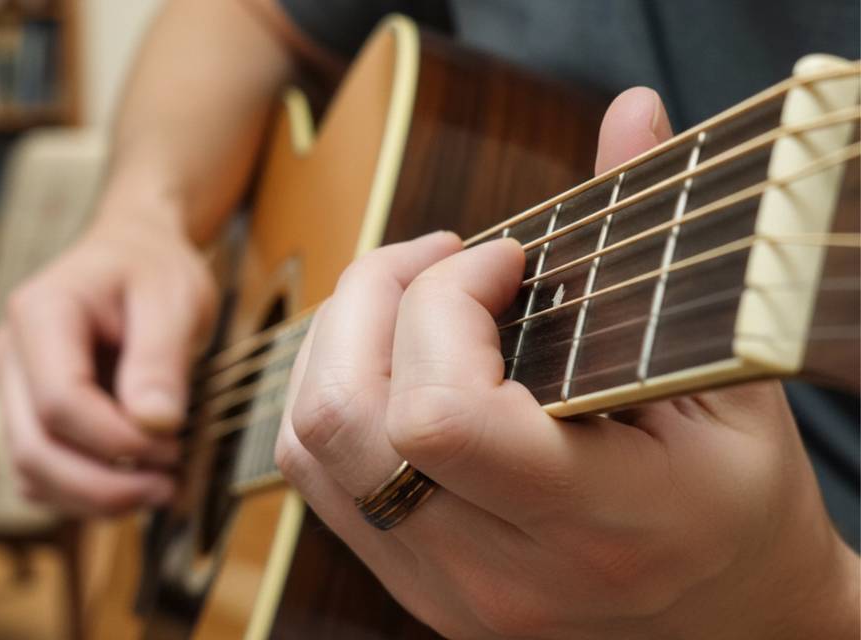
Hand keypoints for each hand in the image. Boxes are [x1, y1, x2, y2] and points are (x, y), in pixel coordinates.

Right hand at [0, 206, 216, 514]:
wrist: (137, 255)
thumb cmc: (155, 271)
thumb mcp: (174, 299)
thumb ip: (162, 359)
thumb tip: (155, 425)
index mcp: (41, 314)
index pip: (60, 401)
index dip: (118, 439)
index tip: (176, 441)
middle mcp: (12, 355)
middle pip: (35, 451)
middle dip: (106, 485)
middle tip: (171, 485)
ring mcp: (14, 390)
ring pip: (33, 474)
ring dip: (96, 498)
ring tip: (162, 488)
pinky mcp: (30, 415)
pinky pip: (43, 476)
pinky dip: (86, 495)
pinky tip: (138, 482)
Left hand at [276, 88, 859, 638]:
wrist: (725, 624)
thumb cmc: (737, 501)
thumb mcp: (728, 381)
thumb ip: (661, 251)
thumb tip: (631, 114)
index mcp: (597, 525)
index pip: (439, 414)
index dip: (447, 306)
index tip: (506, 262)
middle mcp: (500, 572)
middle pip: (346, 417)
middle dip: (372, 296)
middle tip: (440, 258)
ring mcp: (442, 589)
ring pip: (308, 444)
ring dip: (338, 338)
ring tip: (409, 298)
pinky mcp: (412, 585)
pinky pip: (314, 477)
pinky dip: (332, 392)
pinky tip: (392, 359)